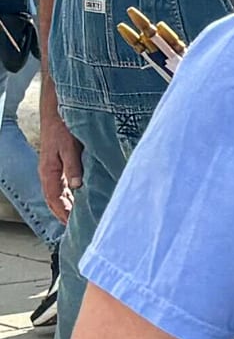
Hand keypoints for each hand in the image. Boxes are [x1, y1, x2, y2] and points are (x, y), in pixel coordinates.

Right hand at [38, 91, 79, 221]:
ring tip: (79, 218)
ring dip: (67, 205)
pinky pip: (63, 184)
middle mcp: (49, 172)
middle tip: (77, 228)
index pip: (54, 198)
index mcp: (49, 171)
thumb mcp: (70, 146)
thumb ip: (73, 166)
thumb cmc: (62, 126)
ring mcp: (54, 168)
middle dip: (64, 214)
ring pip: (59, 193)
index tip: (71, 225)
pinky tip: (79, 200)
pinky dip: (70, 195)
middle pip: (55, 199)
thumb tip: (77, 187)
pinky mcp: (60, 163)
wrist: (57, 110)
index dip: (62, 213)